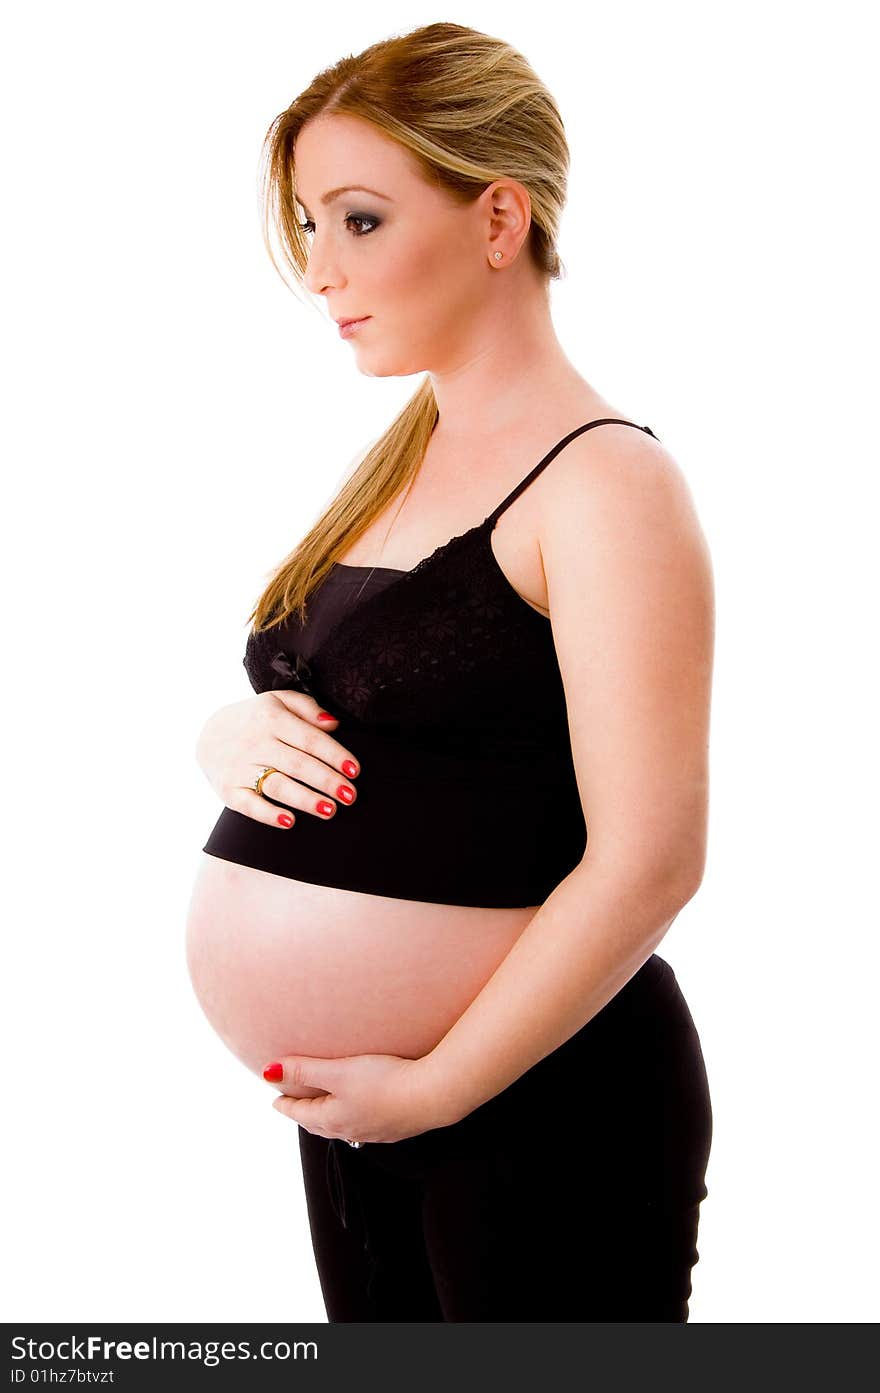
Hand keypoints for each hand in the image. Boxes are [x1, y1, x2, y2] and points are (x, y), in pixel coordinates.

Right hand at [195, 690, 361, 826]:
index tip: (354, 770)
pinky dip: (268, 815)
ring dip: (305, 800)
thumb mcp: (279, 701)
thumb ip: (308, 709)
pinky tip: (289, 822)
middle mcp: (256, 743)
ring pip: (278, 786)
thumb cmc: (256, 719)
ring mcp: (240, 767)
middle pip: (298, 765)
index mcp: (272, 719)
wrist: (208, 734)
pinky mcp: (228, 790)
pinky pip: (249, 805)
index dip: (335, 755)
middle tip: (350, 796)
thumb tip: (334, 725)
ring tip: (330, 810)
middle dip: (327, 781)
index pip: (310, 739)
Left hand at [262, 1052, 444, 1143]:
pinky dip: (354, 1118)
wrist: (433, 1096)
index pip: (301, 1113)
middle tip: (296, 1106)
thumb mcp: (338, 1072)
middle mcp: (352, 1129)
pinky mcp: (397, 1126)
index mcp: (334, 1119)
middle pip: (320, 1123)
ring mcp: (376, 1130)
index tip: (276, 1100)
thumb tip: (268, 1071)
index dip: (287, 1105)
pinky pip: (365, 1124)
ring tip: (326, 1109)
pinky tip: (364, 1112)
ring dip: (329, 1118)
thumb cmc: (385, 1082)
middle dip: (305, 1114)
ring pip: (343, 1126)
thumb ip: (305, 1069)